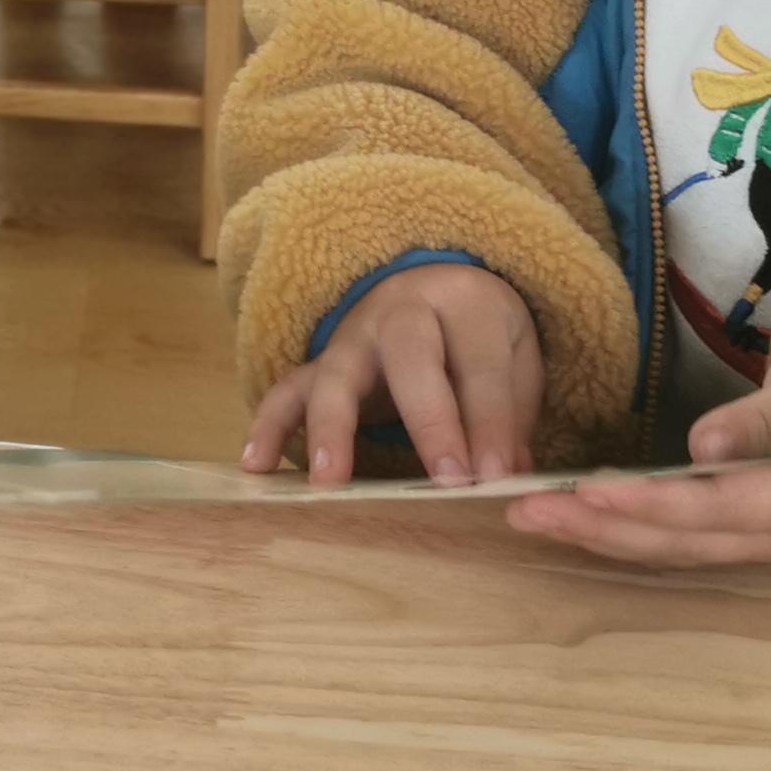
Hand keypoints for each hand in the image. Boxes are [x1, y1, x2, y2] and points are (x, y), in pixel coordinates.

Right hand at [242, 261, 541, 486]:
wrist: (433, 287)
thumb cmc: (479, 335)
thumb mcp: (513, 357)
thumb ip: (512, 412)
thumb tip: (506, 472)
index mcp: (463, 302)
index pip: (478, 363)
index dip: (490, 421)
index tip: (494, 476)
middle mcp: (402, 310)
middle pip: (410, 357)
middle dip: (431, 422)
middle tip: (446, 482)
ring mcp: (353, 336)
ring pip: (337, 374)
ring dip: (332, 428)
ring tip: (328, 482)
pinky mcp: (322, 362)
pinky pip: (287, 388)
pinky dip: (268, 424)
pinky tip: (256, 465)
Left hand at [507, 328, 770, 567]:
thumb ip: (767, 419)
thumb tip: (703, 445)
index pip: (717, 508)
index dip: (651, 503)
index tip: (587, 491)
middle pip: (681, 540)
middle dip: (602, 527)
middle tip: (530, 509)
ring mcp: (764, 542)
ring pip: (673, 548)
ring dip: (602, 535)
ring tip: (533, 518)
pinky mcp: (746, 532)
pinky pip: (679, 540)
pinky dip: (625, 532)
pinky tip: (578, 520)